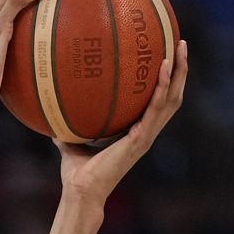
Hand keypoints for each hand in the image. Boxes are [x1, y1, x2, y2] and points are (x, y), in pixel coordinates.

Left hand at [56, 40, 188, 205]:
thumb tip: (51, 111)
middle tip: (181, 42)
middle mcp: (146, 131)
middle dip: (180, 69)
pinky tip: (163, 69)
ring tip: (180, 48)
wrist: (80, 190)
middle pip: (172, 95)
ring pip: (172, 99)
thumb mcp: (70, 142)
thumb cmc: (77, 172)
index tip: (166, 55)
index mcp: (135, 131)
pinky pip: (156, 109)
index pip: (157, 101)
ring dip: (179, 73)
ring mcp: (146, 135)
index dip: (165, 80)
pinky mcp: (141, 139)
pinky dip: (162, 88)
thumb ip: (67, 127)